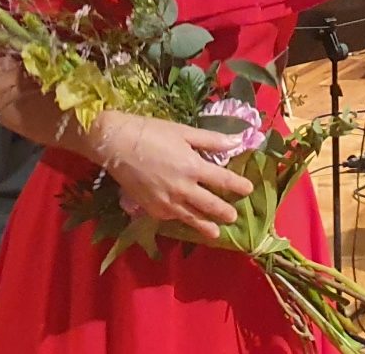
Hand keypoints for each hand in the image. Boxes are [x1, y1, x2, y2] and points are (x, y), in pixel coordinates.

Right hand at [91, 112, 254, 239]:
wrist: (116, 145)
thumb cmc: (151, 133)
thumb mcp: (184, 132)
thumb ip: (211, 140)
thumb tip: (237, 141)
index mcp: (193, 167)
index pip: (223, 180)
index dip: (238, 185)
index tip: (248, 189)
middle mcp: (183, 188)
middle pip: (210, 205)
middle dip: (224, 212)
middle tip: (233, 217)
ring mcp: (166, 201)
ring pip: (191, 217)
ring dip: (205, 225)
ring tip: (215, 233)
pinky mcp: (151, 208)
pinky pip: (171, 217)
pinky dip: (181, 221)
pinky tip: (186, 222)